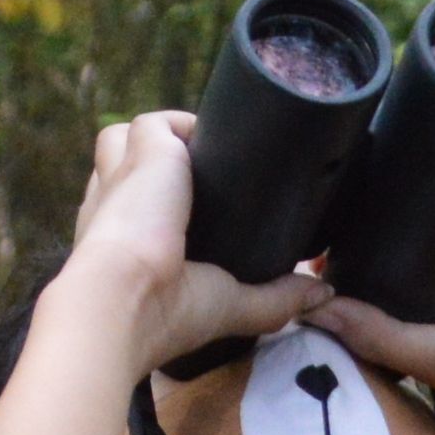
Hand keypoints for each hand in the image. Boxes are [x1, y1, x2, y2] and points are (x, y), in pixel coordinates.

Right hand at [60, 112, 316, 371]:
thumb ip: (273, 299)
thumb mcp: (227, 305)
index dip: (158, 199)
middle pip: (127, 163)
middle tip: (212, 177)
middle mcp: (114, 203)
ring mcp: (122, 172)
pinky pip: (160, 120)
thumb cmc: (162, 313)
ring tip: (215, 153)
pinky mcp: (141, 146)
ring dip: (169, 137)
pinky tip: (217, 137)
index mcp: (123, 240)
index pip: (132, 205)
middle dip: (161, 163)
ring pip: (133, 136)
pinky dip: (185, 122)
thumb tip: (320, 294)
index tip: (196, 203)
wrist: (125, 296)